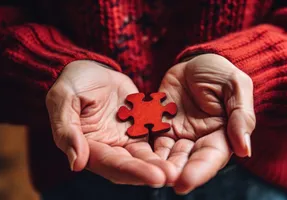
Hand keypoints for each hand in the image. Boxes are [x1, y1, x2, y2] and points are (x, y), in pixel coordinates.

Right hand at [46, 60, 175, 186]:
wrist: (92, 69)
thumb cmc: (73, 83)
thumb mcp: (63, 99)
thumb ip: (67, 130)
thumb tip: (76, 163)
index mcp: (87, 145)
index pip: (109, 163)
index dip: (131, 171)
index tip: (154, 177)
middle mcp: (108, 147)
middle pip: (130, 165)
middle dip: (150, 172)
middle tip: (171, 176)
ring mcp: (126, 139)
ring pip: (145, 156)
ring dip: (161, 163)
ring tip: (180, 168)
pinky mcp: (140, 128)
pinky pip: (154, 139)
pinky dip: (166, 146)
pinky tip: (181, 150)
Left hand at [155, 54, 255, 193]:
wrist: (195, 62)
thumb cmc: (219, 72)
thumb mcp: (236, 86)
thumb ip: (241, 116)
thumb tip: (244, 149)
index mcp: (220, 134)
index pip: (210, 157)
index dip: (198, 171)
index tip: (183, 183)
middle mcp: (197, 139)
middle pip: (185, 161)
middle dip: (173, 172)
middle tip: (158, 179)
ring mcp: (177, 133)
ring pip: (165, 154)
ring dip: (155, 163)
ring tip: (144, 171)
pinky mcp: (159, 125)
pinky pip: (150, 138)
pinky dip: (143, 147)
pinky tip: (133, 154)